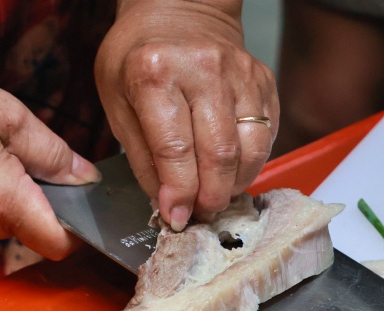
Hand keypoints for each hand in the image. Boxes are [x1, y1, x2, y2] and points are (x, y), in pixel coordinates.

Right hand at [0, 54, 99, 259]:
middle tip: (41, 160)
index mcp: (5, 204)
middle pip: (39, 231)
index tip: (86, 202)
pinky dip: (1, 197)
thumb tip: (86, 178)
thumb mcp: (11, 118)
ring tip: (5, 155)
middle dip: (51, 201)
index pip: (60, 244)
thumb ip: (55, 154)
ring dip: (23, 196)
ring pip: (16, 223)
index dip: (81, 229)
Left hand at [95, 0, 278, 229]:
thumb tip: (168, 204)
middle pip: (219, 154)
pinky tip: (232, 169)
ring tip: (216, 195)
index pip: (175, 149)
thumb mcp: (117, 101)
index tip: (177, 217)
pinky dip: (251, 163)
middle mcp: (203, 69)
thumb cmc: (139, 58)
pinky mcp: (264, 81)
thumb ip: (142, 157)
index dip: (179, 193)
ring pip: (251, 150)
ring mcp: (240, 74)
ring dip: (234, 184)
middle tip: (201, 213)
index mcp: (155, 72)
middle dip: (210, 196)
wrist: (179, 11)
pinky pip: (266, 137)